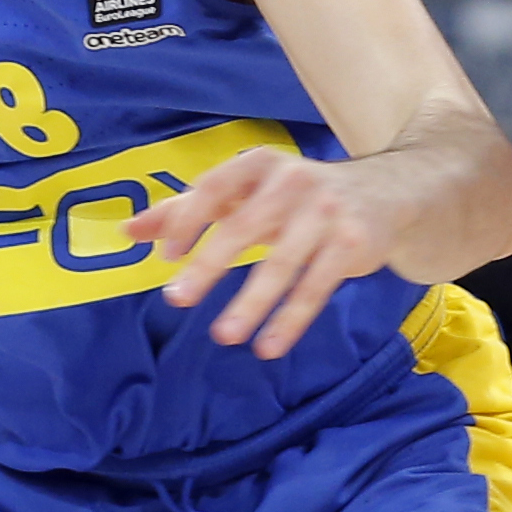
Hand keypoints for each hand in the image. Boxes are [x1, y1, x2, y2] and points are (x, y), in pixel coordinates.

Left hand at [130, 148, 401, 359]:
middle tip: (176, 299)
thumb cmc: (294, 195)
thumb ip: (187, 210)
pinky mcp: (351, 243)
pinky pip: (316, 287)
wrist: (384, 192)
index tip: (166, 255)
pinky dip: (291, 320)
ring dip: (251, 303)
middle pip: (244, 226)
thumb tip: (127, 231)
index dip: (189, 219)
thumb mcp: (244, 192)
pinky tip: (268, 347)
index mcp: (259, 165)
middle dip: (210, 265)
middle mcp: (293, 181)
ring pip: (282, 263)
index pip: (215, 187)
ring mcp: (326, 212)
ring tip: (224, 335)